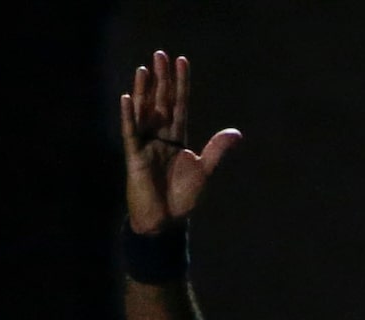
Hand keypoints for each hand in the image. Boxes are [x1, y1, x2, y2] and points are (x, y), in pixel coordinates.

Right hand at [120, 52, 240, 235]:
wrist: (166, 220)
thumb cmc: (183, 196)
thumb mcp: (204, 170)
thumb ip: (217, 150)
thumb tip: (235, 133)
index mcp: (177, 137)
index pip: (179, 104)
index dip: (180, 84)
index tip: (181, 61)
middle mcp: (160, 136)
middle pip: (161, 101)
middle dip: (161, 79)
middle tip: (160, 54)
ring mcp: (145, 144)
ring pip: (144, 111)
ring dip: (143, 90)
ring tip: (144, 68)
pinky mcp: (134, 156)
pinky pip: (130, 132)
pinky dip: (129, 115)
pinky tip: (128, 97)